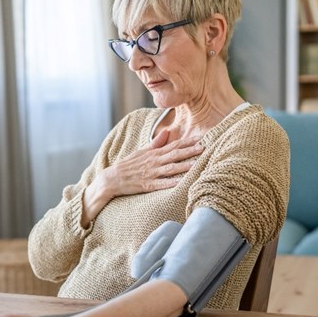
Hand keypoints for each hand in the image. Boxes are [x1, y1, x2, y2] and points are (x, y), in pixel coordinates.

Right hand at [82, 129, 203, 224]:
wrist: (113, 178)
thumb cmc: (129, 164)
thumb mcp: (142, 151)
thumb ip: (156, 142)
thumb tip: (167, 131)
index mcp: (154, 153)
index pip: (174, 145)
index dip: (188, 142)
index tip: (201, 138)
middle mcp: (154, 162)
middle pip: (175, 155)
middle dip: (190, 151)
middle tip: (204, 147)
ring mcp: (151, 173)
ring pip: (171, 168)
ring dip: (185, 165)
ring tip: (198, 163)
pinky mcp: (148, 185)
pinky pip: (162, 183)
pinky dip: (173, 182)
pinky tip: (183, 182)